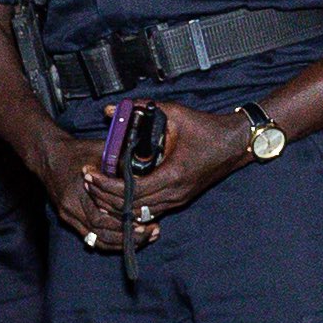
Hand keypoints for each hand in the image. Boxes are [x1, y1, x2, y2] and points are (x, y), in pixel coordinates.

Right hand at [22, 126, 144, 251]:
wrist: (49, 155)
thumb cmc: (78, 150)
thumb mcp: (101, 151)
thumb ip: (122, 162)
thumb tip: (148, 170)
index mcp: (78, 192)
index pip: (102, 218)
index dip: (125, 224)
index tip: (146, 223)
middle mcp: (71, 208)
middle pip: (100, 233)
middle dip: (128, 237)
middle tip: (151, 234)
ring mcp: (68, 215)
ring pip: (96, 240)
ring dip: (120, 244)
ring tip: (142, 239)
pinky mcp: (68, 218)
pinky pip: (89, 237)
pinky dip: (108, 241)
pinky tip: (125, 240)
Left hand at [75, 101, 250, 227]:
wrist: (236, 144)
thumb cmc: (207, 128)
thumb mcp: (174, 113)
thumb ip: (141, 109)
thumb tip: (111, 110)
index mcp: (173, 174)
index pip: (130, 190)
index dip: (105, 185)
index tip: (89, 173)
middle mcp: (175, 193)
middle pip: (130, 207)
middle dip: (104, 196)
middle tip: (86, 181)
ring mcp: (178, 200)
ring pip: (139, 213)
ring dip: (115, 204)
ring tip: (96, 188)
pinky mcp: (179, 200)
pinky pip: (149, 211)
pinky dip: (130, 207)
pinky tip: (116, 195)